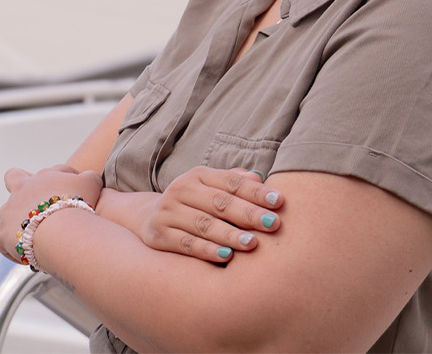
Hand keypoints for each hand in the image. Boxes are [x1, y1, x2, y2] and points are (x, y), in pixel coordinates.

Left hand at [0, 164, 102, 262]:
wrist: (59, 229)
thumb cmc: (74, 204)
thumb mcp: (90, 183)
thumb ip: (89, 177)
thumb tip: (89, 178)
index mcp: (39, 178)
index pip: (46, 173)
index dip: (56, 181)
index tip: (67, 195)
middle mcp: (19, 191)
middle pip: (13, 177)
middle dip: (21, 187)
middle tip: (36, 204)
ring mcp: (8, 213)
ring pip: (8, 214)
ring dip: (19, 222)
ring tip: (37, 237)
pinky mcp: (3, 236)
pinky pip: (3, 242)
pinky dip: (12, 248)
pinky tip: (26, 255)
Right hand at [98, 167, 282, 262]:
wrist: (150, 216)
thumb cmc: (195, 203)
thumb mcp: (211, 188)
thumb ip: (235, 182)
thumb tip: (260, 176)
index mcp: (198, 176)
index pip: (231, 182)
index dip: (256, 191)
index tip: (280, 202)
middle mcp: (181, 189)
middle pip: (219, 202)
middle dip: (248, 214)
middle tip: (273, 224)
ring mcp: (168, 212)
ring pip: (204, 224)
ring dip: (230, 234)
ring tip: (253, 243)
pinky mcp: (159, 234)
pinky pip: (186, 244)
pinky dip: (207, 250)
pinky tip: (226, 256)